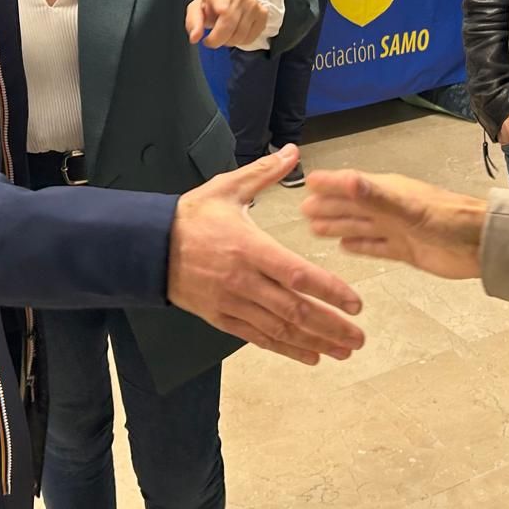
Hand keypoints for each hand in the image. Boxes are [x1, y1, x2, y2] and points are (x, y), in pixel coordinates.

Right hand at [168, 145, 364, 364]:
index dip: (329, 290)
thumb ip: (264, 174)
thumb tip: (292, 152)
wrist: (149, 246)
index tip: (355, 302)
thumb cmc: (192, 217)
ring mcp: (233, 303)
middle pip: (294, 309)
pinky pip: (259, 338)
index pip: (297, 274)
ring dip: (315, 342)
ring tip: (344, 351)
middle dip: (331, 325)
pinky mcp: (222, 318)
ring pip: (280, 329)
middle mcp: (244, 280)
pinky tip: (310, 356)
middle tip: (359, 337)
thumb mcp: (227, 188)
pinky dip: (287, 349)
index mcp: (249, 248)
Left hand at [185, 0, 267, 48]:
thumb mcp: (197, 9)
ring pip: (241, 35)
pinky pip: (251, 38)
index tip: (207, 38)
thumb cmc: (213, 4)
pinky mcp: (263, 15)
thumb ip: (193, 23)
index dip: (217, 28)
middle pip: (231, 26)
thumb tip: (194, 38)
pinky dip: (241, 41)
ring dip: (229, 42)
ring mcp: (254, 5)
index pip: (223, 8)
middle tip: (212, 42)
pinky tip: (235, 34)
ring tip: (224, 36)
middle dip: (218, 40)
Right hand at [303, 170, 484, 280]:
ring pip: (360, 225)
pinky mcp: (405, 250)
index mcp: (388, 192)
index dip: (329, 184)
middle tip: (303, 208)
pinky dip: (360, 245)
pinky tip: (346, 247)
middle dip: (328, 206)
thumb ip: (376, 197)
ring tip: (315, 227)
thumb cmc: (450, 221)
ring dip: (339, 225)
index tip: (307, 182)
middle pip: (352, 206)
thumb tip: (346, 179)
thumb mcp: (410, 209)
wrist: (483, 245)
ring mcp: (397, 229)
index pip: (351, 185)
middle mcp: (389, 208)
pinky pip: (376, 246)